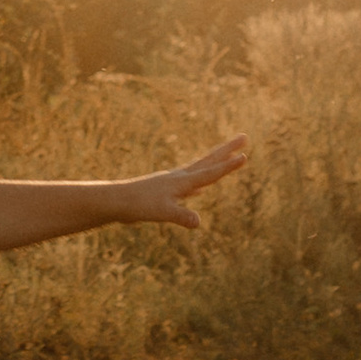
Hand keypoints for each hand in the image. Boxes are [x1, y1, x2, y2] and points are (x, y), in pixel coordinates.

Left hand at [120, 134, 249, 229]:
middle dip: (228, 150)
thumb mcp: (162, 213)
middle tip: (244, 136)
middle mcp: (180, 177)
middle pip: (209, 161)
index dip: (228, 166)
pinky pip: (190, 183)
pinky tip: (200, 189)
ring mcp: (173, 182)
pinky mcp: (166, 190)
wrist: (115, 201)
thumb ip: (181, 217)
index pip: (211, 173)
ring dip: (216, 161)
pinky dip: (200, 181)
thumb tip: (197, 222)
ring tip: (228, 154)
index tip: (245, 156)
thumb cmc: (138, 206)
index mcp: (182, 181)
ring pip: (200, 169)